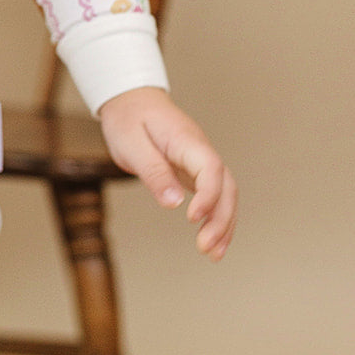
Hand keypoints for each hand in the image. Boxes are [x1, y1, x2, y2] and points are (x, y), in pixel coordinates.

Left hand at [97, 85, 236, 259]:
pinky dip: (216, 218)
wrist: (130, 100)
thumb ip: (154, 172)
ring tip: (213, 254)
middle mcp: (200, 151)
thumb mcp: (132, 144)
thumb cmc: (129, 119)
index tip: (192, 219)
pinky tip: (212, 242)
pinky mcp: (195, 171)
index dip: (208, 196)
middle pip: (226, 186)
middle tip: (206, 248)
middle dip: (221, 219)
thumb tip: (175, 203)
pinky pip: (214, 195)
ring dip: (223, 224)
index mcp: (186, 140)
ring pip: (225, 193)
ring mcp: (200, 161)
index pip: (211, 168)